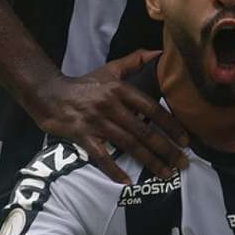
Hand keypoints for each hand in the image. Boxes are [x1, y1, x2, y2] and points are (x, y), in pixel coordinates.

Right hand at [26, 49, 188, 183]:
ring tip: (166, 173)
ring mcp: (96, 122)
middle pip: (144, 131)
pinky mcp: (82, 136)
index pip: (152, 108)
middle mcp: (111, 106)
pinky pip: (101, 156)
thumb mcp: (109, 69)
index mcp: (120, 90)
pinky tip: (127, 182)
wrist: (49, 94)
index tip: (186, 139)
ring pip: (128, 145)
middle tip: (183, 163)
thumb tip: (160, 53)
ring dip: (149, 161)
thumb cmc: (84, 84)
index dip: (170, 124)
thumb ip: (135, 61)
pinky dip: (113, 170)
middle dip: (166, 149)